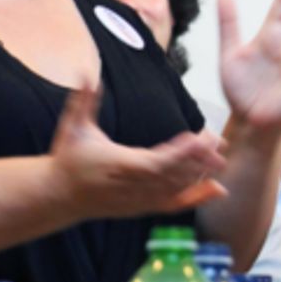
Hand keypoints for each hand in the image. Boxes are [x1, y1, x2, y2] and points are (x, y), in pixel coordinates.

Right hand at [50, 85, 227, 218]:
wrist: (58, 195)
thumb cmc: (69, 157)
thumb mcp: (72, 127)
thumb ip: (83, 101)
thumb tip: (85, 74)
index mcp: (119, 164)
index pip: (154, 161)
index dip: (178, 152)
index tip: (198, 138)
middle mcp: (132, 185)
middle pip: (172, 175)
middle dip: (197, 160)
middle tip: (219, 142)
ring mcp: (138, 199)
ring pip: (176, 189)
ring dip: (200, 175)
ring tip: (221, 157)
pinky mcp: (142, 207)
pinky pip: (173, 204)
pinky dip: (196, 198)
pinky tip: (218, 189)